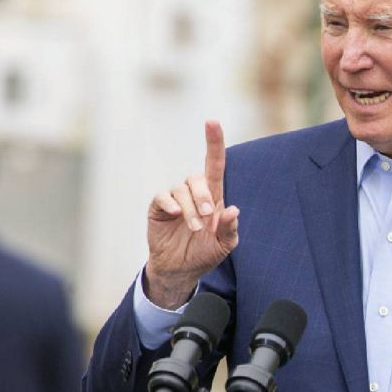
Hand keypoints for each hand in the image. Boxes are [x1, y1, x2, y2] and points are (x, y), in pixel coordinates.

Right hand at [144, 121, 240, 308]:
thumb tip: (233, 210)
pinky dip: (170, 204)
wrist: (181, 270)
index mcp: (213, 197)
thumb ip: (230, 228)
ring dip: (190, 209)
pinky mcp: (159, 207)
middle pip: (197, 177)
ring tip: (194, 228)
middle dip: (203, 196)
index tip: (212, 122)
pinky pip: (163, 197)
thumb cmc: (205, 253)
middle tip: (207, 218)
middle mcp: (194, 194)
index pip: (214, 164)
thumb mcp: (224, 245)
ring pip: (181, 189)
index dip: (213, 143)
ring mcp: (175, 199)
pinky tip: (176, 215)